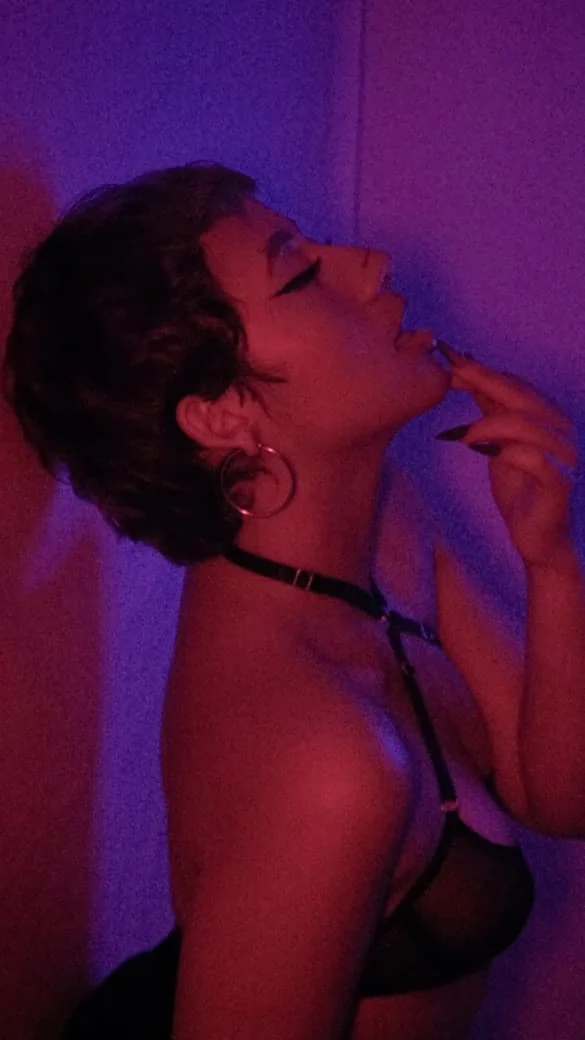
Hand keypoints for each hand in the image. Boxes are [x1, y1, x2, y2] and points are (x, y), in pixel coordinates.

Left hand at [445, 355, 578, 567]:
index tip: (452, 360)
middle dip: (485, 380)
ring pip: (528, 424)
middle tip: (453, 373)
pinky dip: (507, 451)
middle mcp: (562, 431)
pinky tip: (484, 452)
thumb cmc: (522, 491)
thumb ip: (493, 415)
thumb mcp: (499, 446)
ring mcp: (565, 455)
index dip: (485, 372)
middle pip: (523, 396)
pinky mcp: (561, 482)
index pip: (517, 386)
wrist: (541, 539)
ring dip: (490, 424)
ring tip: (464, 435)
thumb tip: (470, 379)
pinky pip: (535, 458)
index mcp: (549, 419)